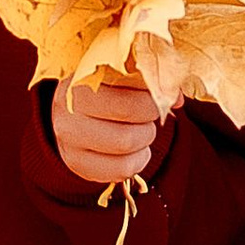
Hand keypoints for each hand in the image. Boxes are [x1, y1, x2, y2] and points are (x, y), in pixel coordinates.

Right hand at [53, 73, 167, 190]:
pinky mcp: (76, 163)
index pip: (127, 90)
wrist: (73, 110)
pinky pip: (120, 170)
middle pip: (128, 119)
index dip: (151, 95)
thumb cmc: (104, 88)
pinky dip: (138, 160)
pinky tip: (135, 150)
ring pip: (125, 146)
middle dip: (149, 119)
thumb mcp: (121, 74)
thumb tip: (176, 99)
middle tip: (149, 115)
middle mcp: (68, 111)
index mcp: (79, 80)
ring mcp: (69, 140)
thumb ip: (149, 80)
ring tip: (141, 130)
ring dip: (145, 139)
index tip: (156, 95)